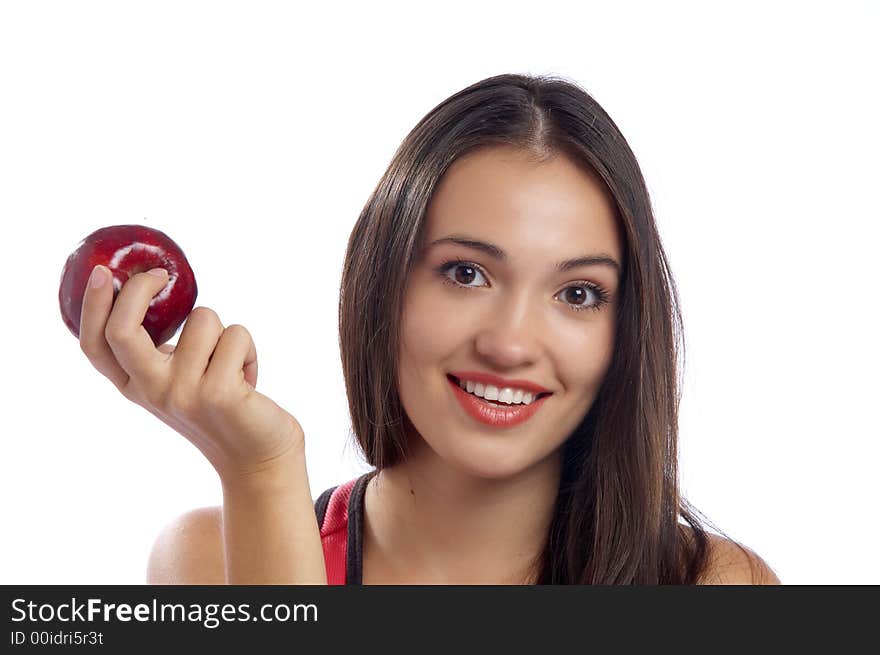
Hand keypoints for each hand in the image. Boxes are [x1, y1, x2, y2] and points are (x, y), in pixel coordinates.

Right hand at [78, 265, 304, 479]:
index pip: (95, 347)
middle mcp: (152, 392)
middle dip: (138, 290)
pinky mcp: (219, 393)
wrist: (258, 458)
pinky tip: (249, 380)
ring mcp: (183, 393)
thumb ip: (159, 352)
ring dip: (226, 333)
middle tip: (160, 276)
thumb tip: (150, 293)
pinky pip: (236, 335)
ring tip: (232, 366)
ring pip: (203, 318)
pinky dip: (249, 350)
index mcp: (137, 387)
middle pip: (124, 330)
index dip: (92, 307)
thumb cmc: (223, 409)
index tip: (100, 273)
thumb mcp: (179, 382)